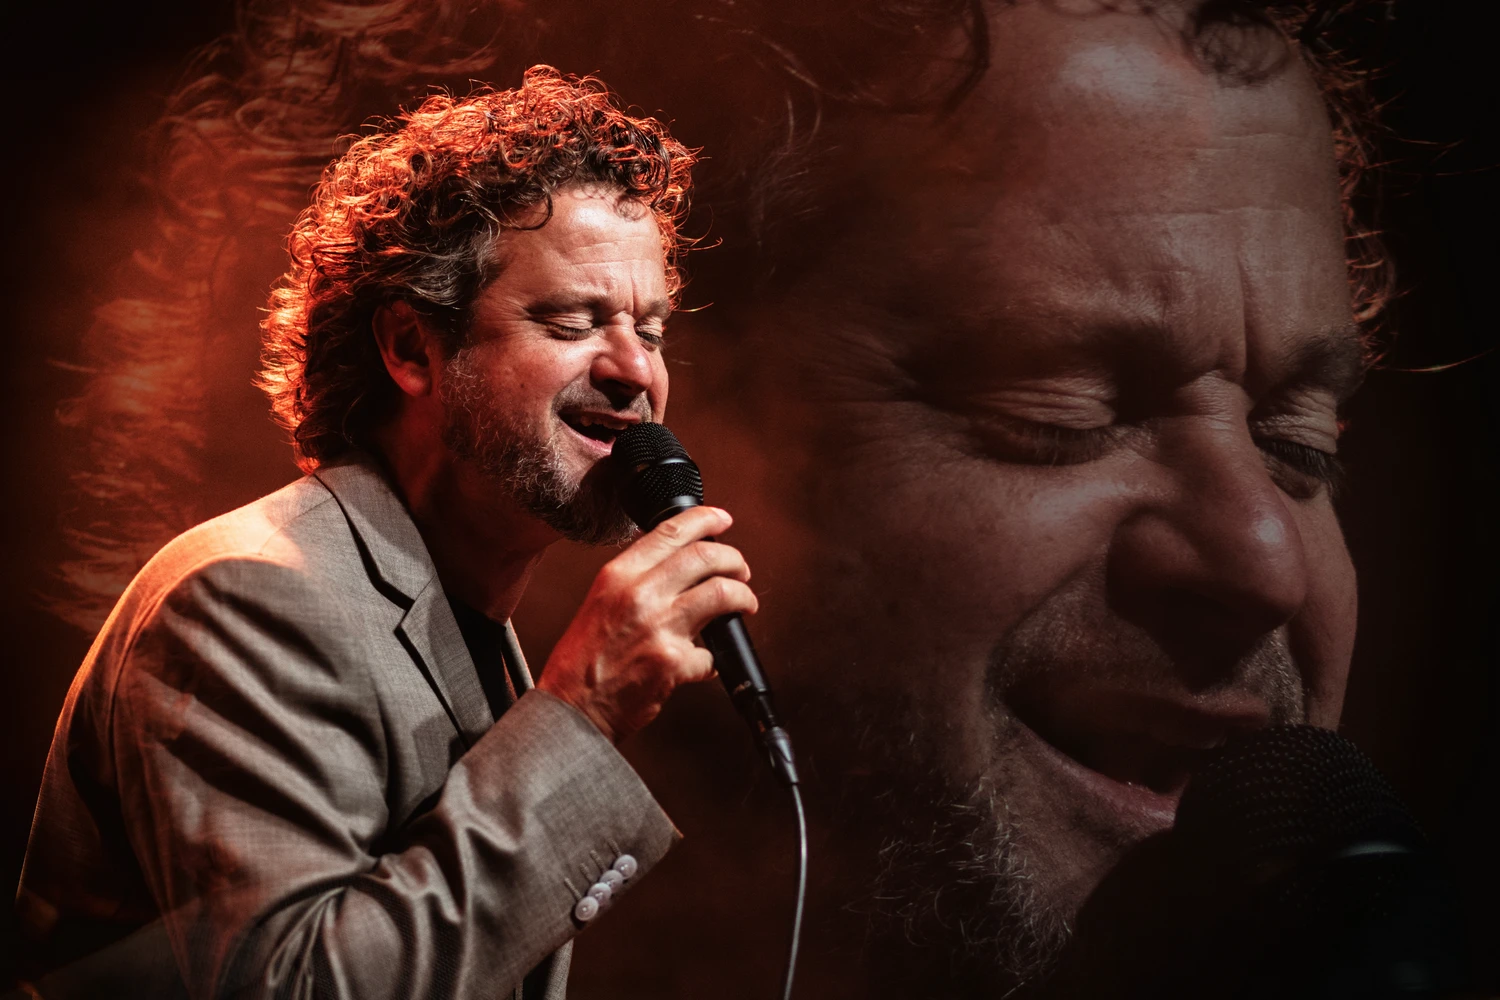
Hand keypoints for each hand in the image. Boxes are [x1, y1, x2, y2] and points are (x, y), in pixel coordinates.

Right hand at [537, 506, 757, 743]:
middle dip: (734, 560)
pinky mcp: (674, 662)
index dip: (705, 520)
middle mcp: (639, 594)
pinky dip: (713, 658)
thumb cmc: (583, 660)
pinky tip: (705, 662)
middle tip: (741, 570)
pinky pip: (711, 652)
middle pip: (705, 557)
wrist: (573, 708)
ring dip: (742, 597)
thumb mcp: (600, 601)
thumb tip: (674, 564)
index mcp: (619, 575)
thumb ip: (635, 579)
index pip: (671, 531)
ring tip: (744, 604)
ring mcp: (659, 627)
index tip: (722, 520)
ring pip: (721, 593)